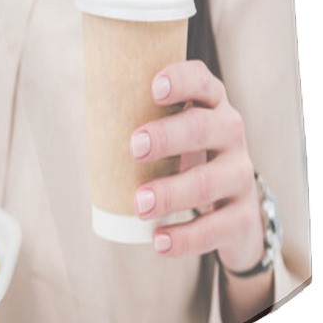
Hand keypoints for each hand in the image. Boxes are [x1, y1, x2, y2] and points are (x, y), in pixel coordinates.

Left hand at [130, 59, 265, 273]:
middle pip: (204, 128)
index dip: (182, 81)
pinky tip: (159, 241)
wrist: (233, 213)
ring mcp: (240, 176)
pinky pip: (216, 228)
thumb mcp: (170, 138)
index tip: (154, 88)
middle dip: (169, 136)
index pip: (202, 83)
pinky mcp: (241, 218)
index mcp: (210, 108)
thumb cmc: (186, 162)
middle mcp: (230, 135)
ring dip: (172, 192)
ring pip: (209, 181)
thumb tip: (81, 120)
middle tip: (134, 148)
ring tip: (140, 204)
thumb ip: (137, 124)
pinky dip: (185, 237)